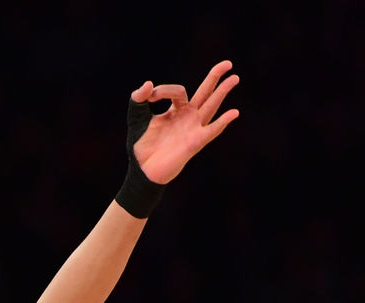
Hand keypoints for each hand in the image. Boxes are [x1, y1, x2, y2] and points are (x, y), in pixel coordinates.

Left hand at [129, 60, 239, 183]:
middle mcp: (188, 117)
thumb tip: (148, 84)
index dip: (164, 90)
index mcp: (175, 111)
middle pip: (205, 93)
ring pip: (211, 107)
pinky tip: (233, 113)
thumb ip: (137, 101)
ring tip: (234, 78)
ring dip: (222, 93)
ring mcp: (193, 129)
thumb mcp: (136, 120)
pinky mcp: (195, 143)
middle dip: (215, 78)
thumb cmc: (141, 147)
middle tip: (228, 63)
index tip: (150, 97)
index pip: (178, 91)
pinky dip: (222, 122)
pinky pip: (211, 131)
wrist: (142, 171)